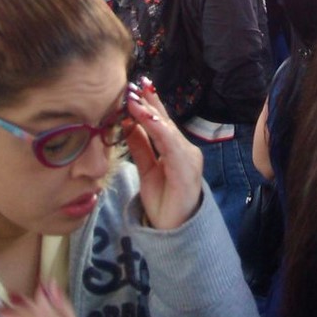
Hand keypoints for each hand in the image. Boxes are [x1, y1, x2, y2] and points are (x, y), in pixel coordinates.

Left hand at [126, 79, 202, 229]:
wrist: (174, 231)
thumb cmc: (163, 200)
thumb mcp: (147, 169)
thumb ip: (140, 146)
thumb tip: (128, 123)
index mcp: (175, 149)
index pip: (161, 121)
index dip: (149, 104)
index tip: (135, 86)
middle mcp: (185, 149)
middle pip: (164, 121)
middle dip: (149, 102)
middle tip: (133, 85)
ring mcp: (188, 158)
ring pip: (167, 130)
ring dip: (150, 113)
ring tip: (134, 99)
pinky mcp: (186, 169)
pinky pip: (171, 146)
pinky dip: (158, 130)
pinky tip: (147, 120)